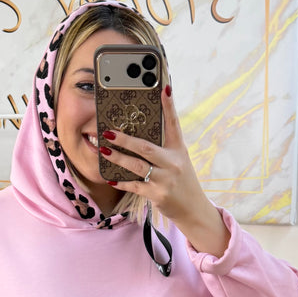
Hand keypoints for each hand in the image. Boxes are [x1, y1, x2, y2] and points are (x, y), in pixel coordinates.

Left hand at [100, 86, 229, 257]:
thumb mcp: (179, 161)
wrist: (193, 209)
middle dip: (125, 140)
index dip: (169, 106)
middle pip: (146, 147)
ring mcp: (165, 180)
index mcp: (179, 150)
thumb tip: (140, 133)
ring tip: (104, 151)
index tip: (164, 87)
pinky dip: (122, 181)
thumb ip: (163, 148)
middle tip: (108, 132)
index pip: (173, 124)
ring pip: (137, 166)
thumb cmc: (182, 182)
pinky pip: (135, 185)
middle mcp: (173, 163)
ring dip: (118, 158)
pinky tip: (110, 177)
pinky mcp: (158, 194)